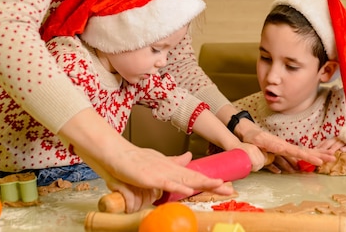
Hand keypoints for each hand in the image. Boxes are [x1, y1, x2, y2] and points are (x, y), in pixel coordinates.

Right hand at [58, 109, 232, 211]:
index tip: (226, 186)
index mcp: (172, 168)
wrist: (115, 154)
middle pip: (196, 177)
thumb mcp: (157, 162)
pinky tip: (189, 188)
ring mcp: (161, 172)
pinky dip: (178, 185)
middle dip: (213, 184)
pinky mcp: (150, 176)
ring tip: (219, 187)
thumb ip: (173, 162)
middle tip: (230, 190)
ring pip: (186, 178)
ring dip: (202, 183)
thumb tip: (188, 158)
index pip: (195, 175)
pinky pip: (167, 182)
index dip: (210, 181)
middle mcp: (170, 169)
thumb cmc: (134, 160)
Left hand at [234, 119, 334, 166]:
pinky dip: (299, 163)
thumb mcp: (257, 140)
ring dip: (312, 158)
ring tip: (325, 161)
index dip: (309, 157)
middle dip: (318, 155)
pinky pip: (290, 159)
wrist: (246, 131)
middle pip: (304, 152)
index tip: (320, 161)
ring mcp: (283, 149)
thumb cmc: (251, 136)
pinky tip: (303, 168)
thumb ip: (267, 144)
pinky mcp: (278, 152)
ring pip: (300, 155)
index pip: (297, 152)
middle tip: (333, 158)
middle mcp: (285, 146)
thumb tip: (280, 148)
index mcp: (281, 145)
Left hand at [317, 137, 345, 160]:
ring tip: (330, 152)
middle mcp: (341, 140)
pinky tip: (342, 150)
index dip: (320, 146)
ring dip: (335, 147)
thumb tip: (318, 157)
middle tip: (320, 152)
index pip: (326, 142)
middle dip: (325, 146)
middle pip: (331, 141)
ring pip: (340, 143)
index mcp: (335, 142)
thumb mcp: (337, 155)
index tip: (314, 150)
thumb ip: (328, 154)